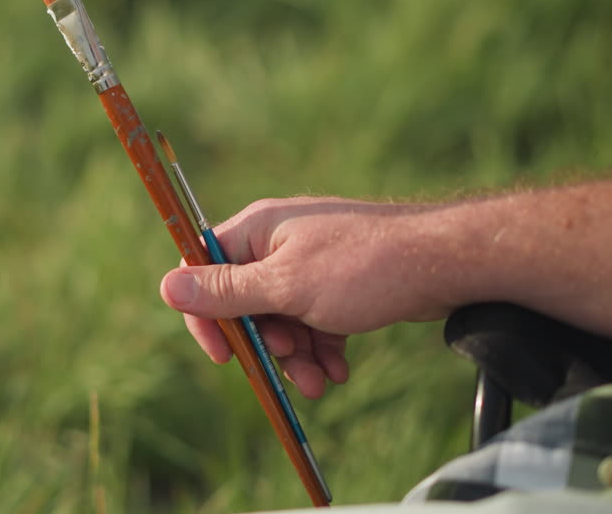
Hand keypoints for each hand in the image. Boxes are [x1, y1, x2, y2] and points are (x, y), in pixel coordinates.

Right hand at [159, 197, 457, 397]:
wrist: (444, 264)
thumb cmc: (363, 268)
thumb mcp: (286, 287)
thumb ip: (226, 291)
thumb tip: (167, 286)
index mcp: (257, 229)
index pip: (204, 268)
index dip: (206, 314)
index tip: (224, 354)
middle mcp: (278, 240)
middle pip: (245, 300)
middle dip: (265, 344)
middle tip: (290, 367)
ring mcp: (309, 261)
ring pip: (281, 317)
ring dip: (296, 355)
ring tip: (321, 383)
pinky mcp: (337, 281)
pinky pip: (312, 319)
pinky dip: (321, 346)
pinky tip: (339, 370)